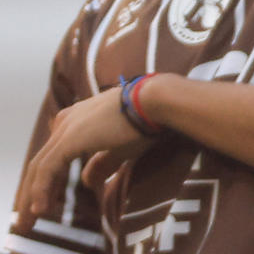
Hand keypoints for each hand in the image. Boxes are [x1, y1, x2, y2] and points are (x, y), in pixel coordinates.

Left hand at [17, 87, 152, 223]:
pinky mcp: (68, 140)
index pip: (56, 155)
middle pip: (44, 162)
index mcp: (78, 119)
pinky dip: (41, 190)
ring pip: (40, 168)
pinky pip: (46, 170)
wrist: (154, 101)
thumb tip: (86, 182)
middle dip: (37, 190)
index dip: (51, 180)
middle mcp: (66, 121)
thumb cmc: (144, 121)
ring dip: (33, 195)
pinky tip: (41, 208)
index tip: (51, 201)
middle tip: (33, 215)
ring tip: (31, 219)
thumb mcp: (120, 147)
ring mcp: (65, 129)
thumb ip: (102, 163)